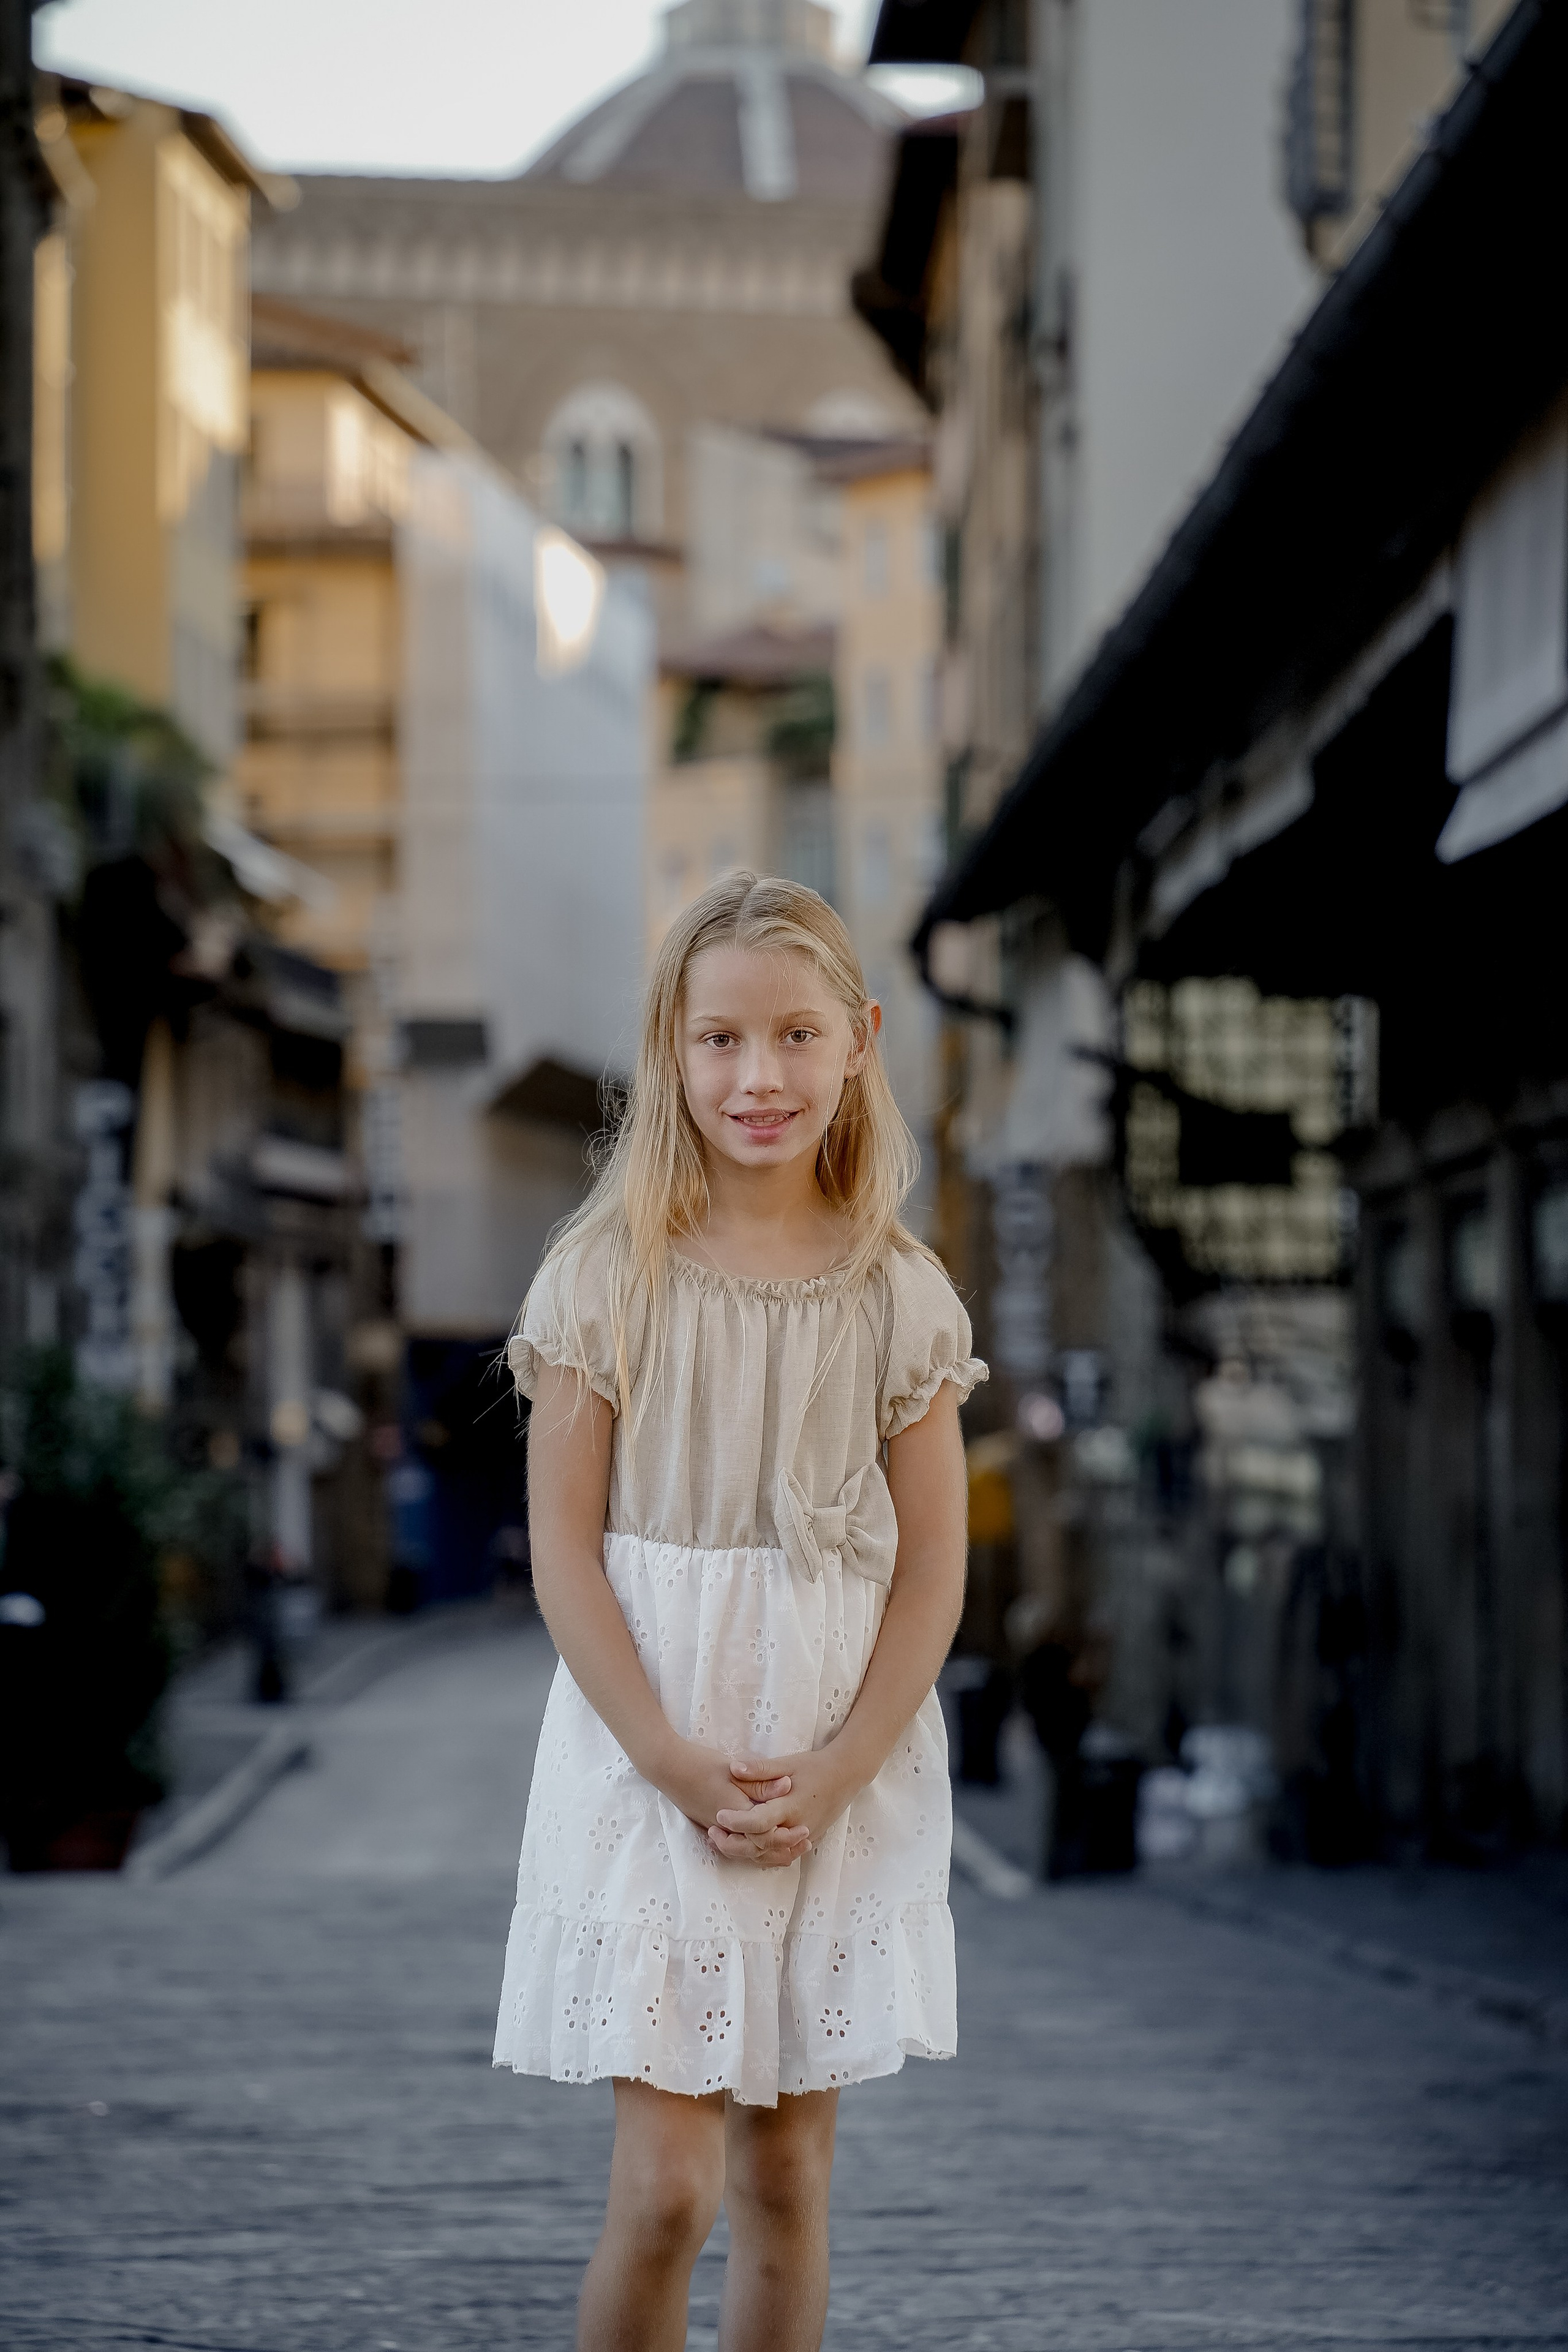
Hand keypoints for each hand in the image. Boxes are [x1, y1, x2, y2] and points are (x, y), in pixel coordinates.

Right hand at [656, 1739, 808, 1869]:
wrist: (668, 1767)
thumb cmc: (701, 1765)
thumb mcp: (733, 1770)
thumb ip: (760, 1781)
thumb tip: (788, 1785)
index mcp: (736, 1814)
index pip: (766, 1835)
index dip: (787, 1836)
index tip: (806, 1830)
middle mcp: (728, 1828)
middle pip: (759, 1849)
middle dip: (783, 1848)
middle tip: (806, 1841)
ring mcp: (719, 1830)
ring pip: (749, 1851)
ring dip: (771, 1851)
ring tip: (793, 1847)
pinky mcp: (714, 1826)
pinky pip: (738, 1845)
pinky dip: (754, 1848)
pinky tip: (765, 1842)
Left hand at [709, 1746, 859, 1862]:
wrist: (846, 1775)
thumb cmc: (814, 1766)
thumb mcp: (787, 1763)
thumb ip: (760, 1768)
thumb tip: (733, 1767)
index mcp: (791, 1806)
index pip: (760, 1822)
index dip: (738, 1821)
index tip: (719, 1816)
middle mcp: (797, 1827)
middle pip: (761, 1846)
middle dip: (734, 1844)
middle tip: (712, 1832)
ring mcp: (804, 1837)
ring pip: (769, 1855)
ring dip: (744, 1851)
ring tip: (722, 1840)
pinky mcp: (807, 1841)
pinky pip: (780, 1854)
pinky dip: (761, 1853)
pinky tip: (745, 1844)